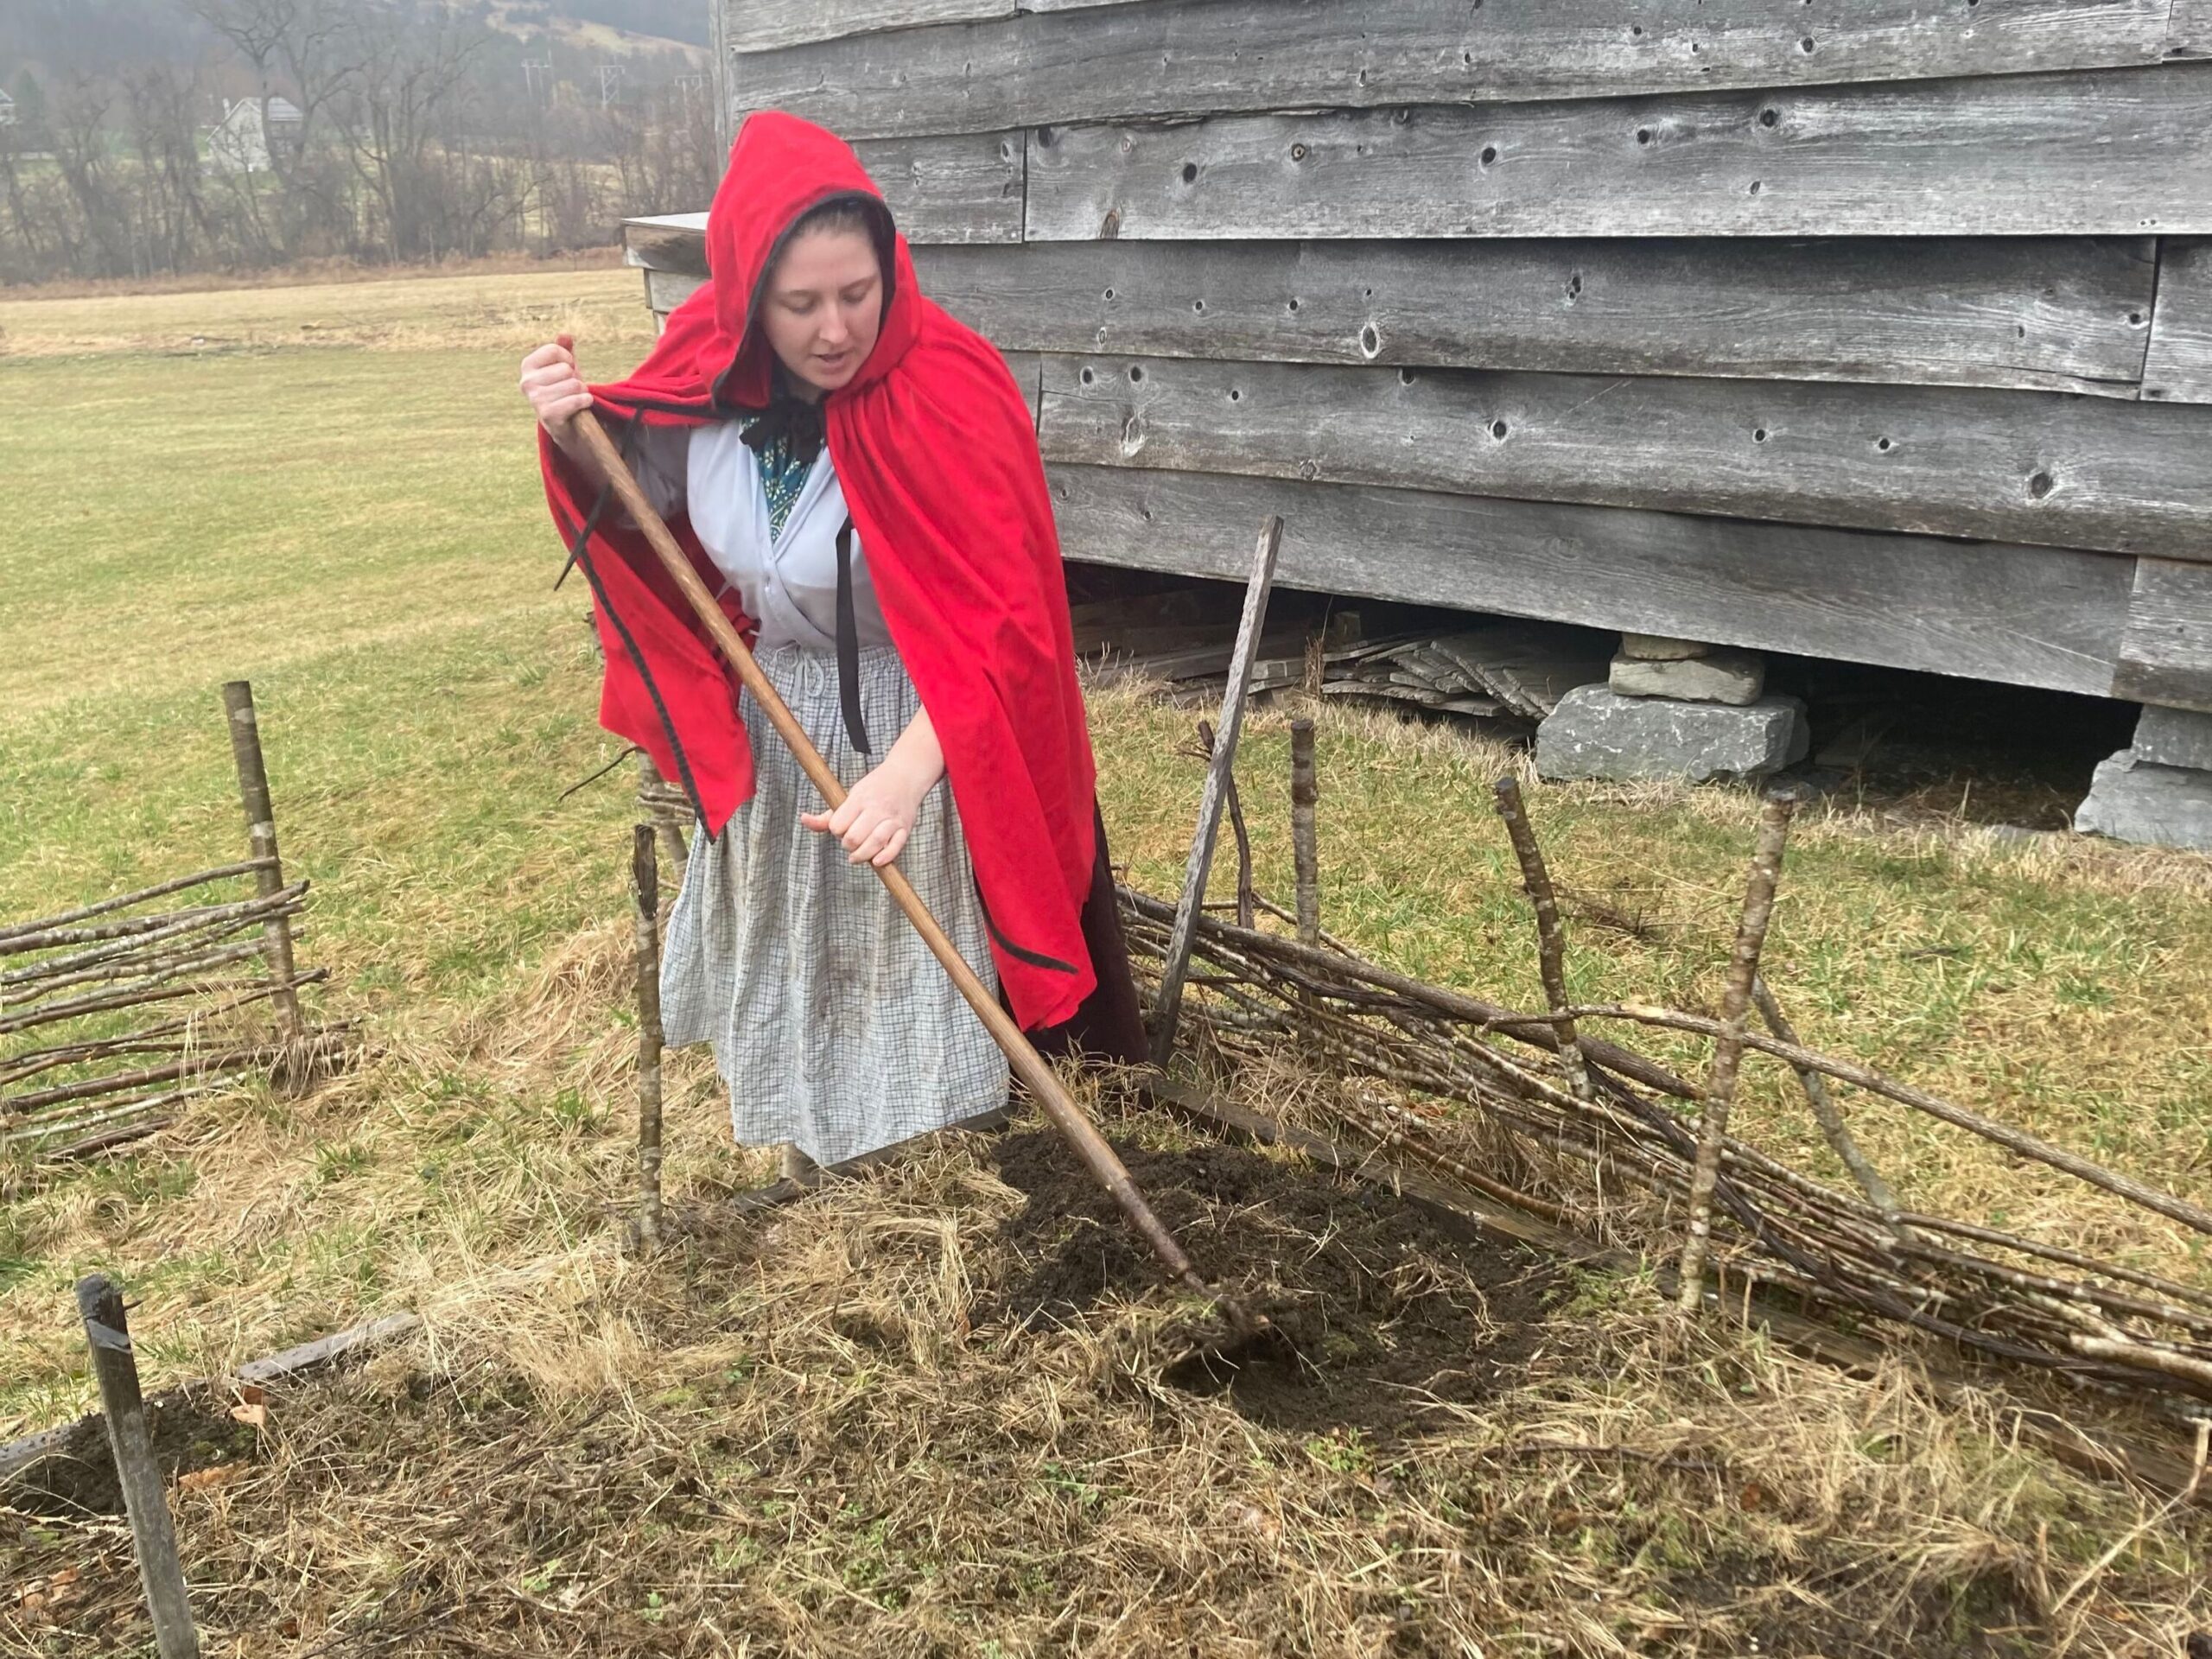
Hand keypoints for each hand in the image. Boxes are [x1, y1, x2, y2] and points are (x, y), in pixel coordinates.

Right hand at [519, 332, 590, 433]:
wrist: (565, 422)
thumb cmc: (563, 389)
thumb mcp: (563, 366)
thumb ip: (563, 349)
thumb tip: (565, 335)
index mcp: (527, 366)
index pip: (555, 350)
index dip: (568, 359)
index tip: (567, 370)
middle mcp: (526, 382)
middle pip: (566, 369)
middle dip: (575, 378)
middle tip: (570, 389)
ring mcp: (536, 399)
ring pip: (574, 384)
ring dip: (581, 392)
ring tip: (573, 398)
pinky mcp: (548, 415)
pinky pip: (577, 400)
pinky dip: (585, 401)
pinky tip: (580, 406)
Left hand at [801, 756, 935, 866]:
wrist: (905, 776)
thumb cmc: (873, 788)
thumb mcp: (849, 796)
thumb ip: (827, 815)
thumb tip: (803, 819)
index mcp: (859, 799)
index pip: (838, 825)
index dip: (836, 831)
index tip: (841, 828)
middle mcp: (876, 808)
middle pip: (854, 837)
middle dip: (847, 845)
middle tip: (850, 842)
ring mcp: (892, 819)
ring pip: (875, 843)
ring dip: (862, 855)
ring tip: (856, 856)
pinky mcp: (905, 828)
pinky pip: (896, 846)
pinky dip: (885, 856)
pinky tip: (876, 861)